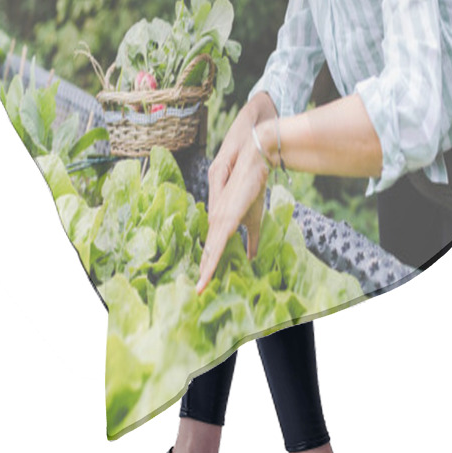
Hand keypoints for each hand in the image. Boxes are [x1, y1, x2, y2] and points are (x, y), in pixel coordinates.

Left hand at [196, 119, 272, 293]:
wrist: (254, 161)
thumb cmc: (252, 186)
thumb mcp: (254, 217)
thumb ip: (251, 238)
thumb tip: (252, 258)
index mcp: (221, 221)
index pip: (212, 247)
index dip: (208, 265)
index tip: (203, 283)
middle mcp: (216, 221)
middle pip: (208, 252)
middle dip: (203, 272)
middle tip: (197, 292)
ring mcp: (219, 219)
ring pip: (210, 250)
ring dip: (205, 270)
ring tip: (199, 288)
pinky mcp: (226, 217)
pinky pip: (218, 242)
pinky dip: (213, 258)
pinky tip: (208, 271)